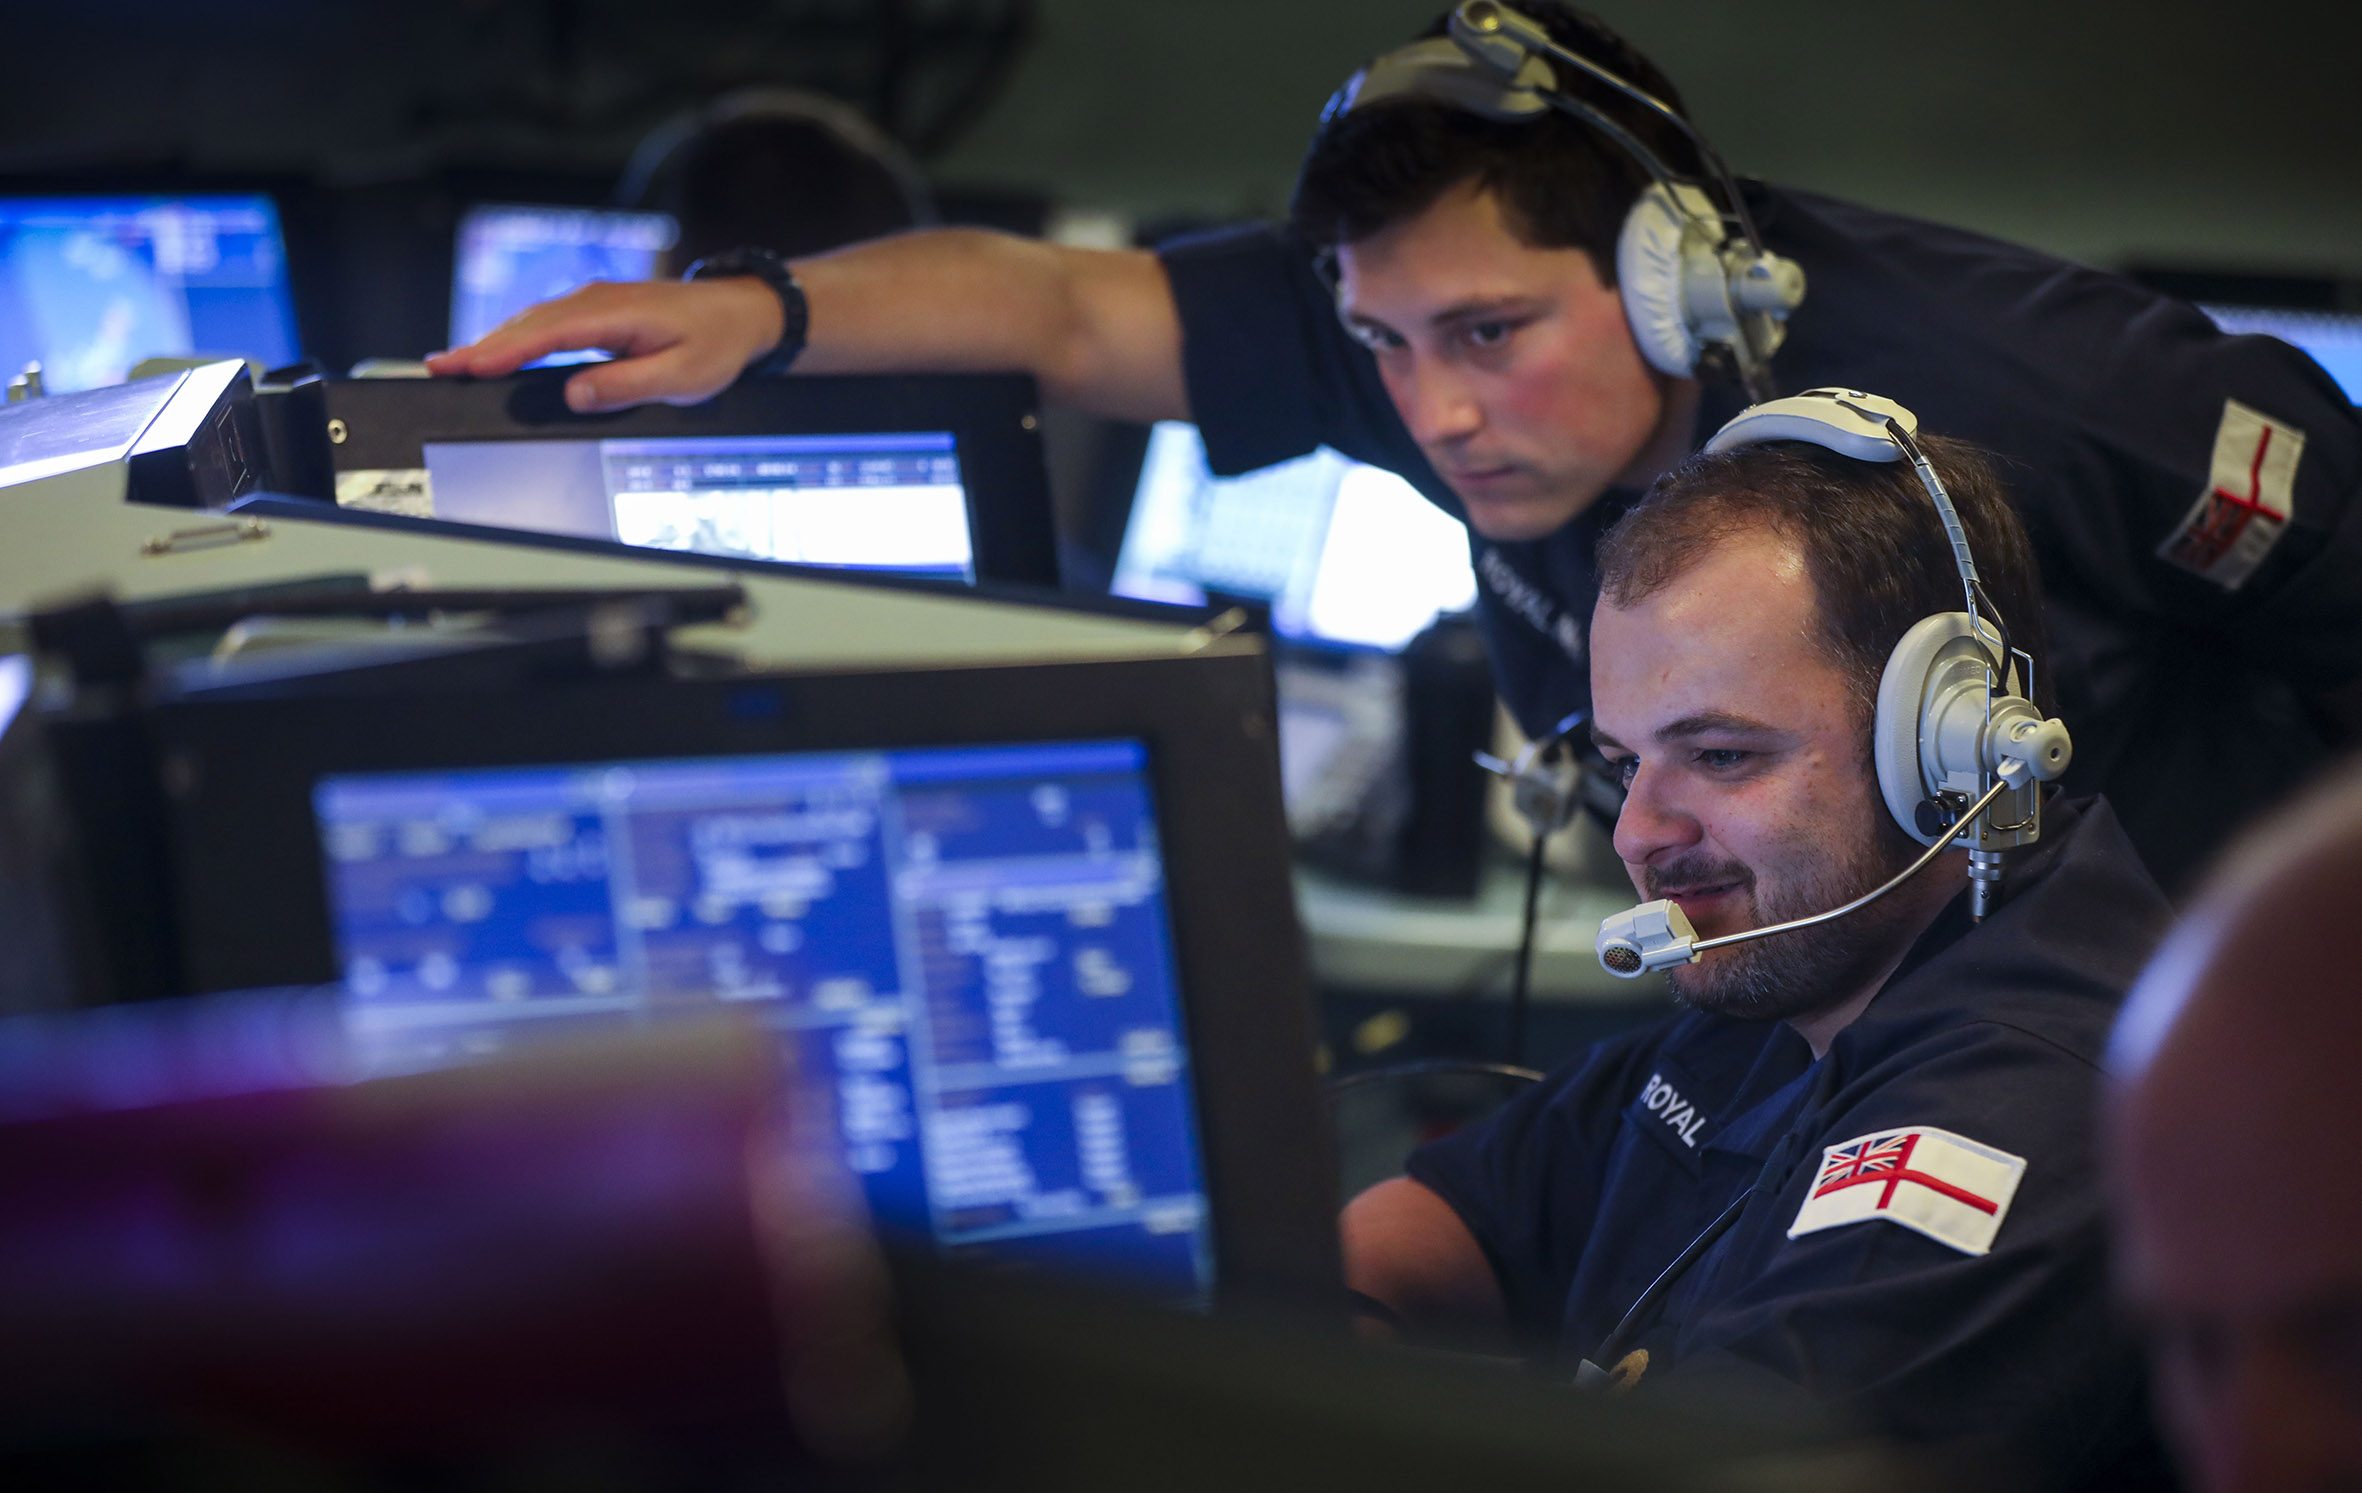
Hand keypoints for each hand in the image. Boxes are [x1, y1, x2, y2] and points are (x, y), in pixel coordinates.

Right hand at [423, 278, 788, 412]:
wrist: (741, 314)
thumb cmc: (717, 344)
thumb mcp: (683, 376)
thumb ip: (628, 384)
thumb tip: (576, 394)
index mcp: (617, 314)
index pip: (549, 334)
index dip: (506, 351)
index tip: (470, 366)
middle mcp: (598, 301)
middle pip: (528, 324)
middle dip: (480, 346)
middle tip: (438, 369)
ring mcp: (594, 303)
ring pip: (532, 322)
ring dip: (491, 342)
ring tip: (451, 364)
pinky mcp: (595, 312)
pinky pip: (546, 324)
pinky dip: (515, 338)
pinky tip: (493, 354)